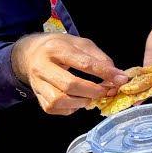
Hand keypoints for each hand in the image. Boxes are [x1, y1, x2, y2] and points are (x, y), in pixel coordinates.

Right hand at [11, 33, 127, 114]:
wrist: (30, 53)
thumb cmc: (60, 47)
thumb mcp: (81, 44)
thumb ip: (100, 59)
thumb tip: (117, 76)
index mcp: (56, 49)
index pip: (83, 63)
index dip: (105, 73)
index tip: (121, 79)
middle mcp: (42, 67)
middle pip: (69, 85)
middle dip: (94, 91)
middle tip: (106, 90)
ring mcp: (37, 83)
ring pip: (59, 100)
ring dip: (81, 102)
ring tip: (91, 96)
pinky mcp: (37, 96)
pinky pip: (53, 109)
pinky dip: (70, 108)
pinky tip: (77, 100)